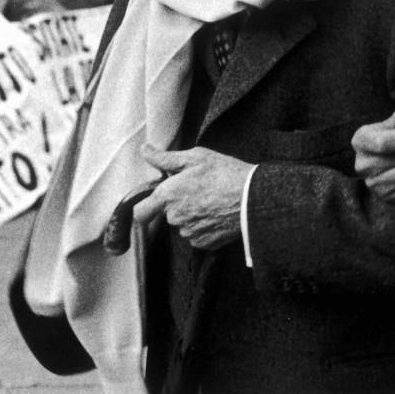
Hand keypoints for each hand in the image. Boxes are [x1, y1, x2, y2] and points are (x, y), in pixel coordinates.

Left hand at [133, 144, 249, 250]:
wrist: (254, 199)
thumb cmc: (224, 174)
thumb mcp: (194, 157)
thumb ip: (165, 158)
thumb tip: (145, 150)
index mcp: (168, 196)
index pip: (140, 213)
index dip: (144, 208)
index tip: (153, 203)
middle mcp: (175, 218)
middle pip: (167, 214)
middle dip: (177, 204)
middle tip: (197, 189)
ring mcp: (190, 233)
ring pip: (183, 224)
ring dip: (192, 215)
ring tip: (211, 200)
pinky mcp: (205, 243)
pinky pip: (197, 235)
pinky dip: (204, 226)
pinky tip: (217, 213)